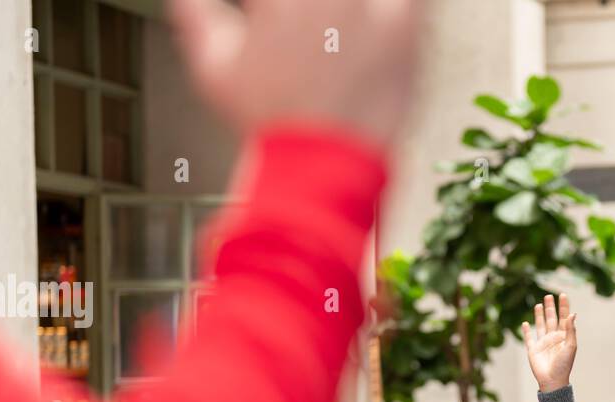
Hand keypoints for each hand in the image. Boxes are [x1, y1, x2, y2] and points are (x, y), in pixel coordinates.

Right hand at [169, 0, 422, 148]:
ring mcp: (363, 9)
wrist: (319, 172)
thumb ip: (196, 16)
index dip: (266, 6)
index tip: (268, 13)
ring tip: (345, 26)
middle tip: (317, 27)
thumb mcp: (214, 71)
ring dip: (354, 9)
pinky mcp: (404, 30)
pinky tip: (391, 18)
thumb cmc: (270, 125)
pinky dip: (407, 9)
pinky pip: (418, 2)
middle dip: (316, 10)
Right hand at [522, 293, 577, 392]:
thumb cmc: (564, 365)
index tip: (562, 295)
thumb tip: (572, 314)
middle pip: (551, 319)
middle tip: (548, 296)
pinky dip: (526, 331)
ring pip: (541, 325)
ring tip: (538, 304)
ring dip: (539, 316)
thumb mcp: (570, 346)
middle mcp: (553, 338)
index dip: (563, 307)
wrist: (553, 380)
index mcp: (564, 336)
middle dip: (550, 308)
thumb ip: (571, 330)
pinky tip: (525, 323)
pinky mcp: (533, 350)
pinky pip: (528, 338)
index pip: (564, 318)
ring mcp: (543, 343)